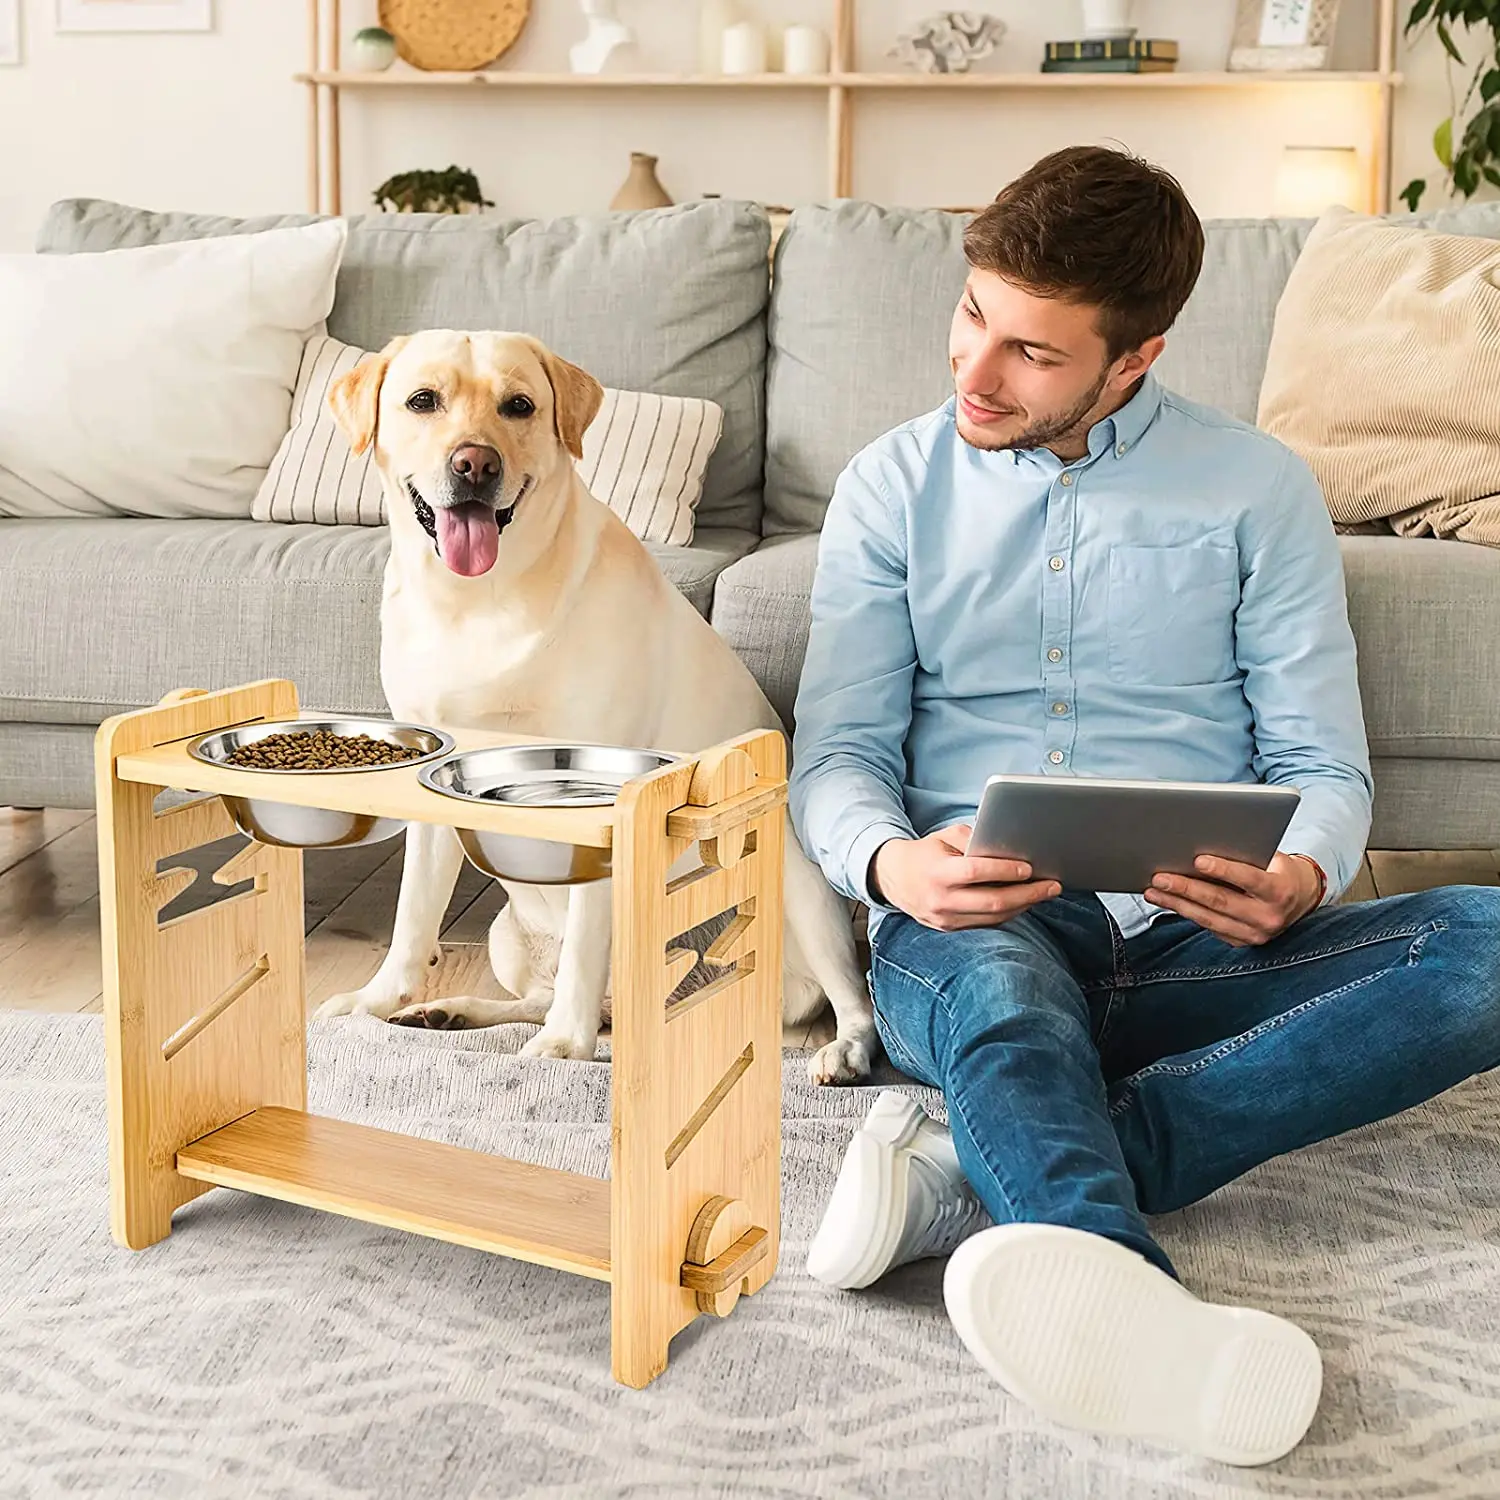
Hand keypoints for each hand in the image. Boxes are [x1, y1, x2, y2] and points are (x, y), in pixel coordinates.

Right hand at [872, 824, 1060, 931]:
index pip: (975, 873)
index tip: (1029, 868)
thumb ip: (973, 839)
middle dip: (1027, 894)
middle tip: (1052, 885)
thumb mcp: (944, 837)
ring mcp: (945, 919)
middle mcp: (941, 899)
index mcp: (937, 872)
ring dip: (1023, 906)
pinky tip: (1024, 902)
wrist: (894, 879)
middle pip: (991, 902)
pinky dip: (1008, 913)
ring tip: (1044, 893)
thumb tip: (1007, 845)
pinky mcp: (950, 929)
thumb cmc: (925, 853)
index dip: (1004, 871)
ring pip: (993, 917)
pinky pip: (986, 924)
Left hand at [1144, 852, 1322, 946]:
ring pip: (1208, 918)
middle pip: (1220, 901)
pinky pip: (1208, 926)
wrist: (1300, 900)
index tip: (1197, 860)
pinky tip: (1169, 901)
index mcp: (1280, 891)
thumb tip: (1203, 844)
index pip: (1248, 879)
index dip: (1222, 869)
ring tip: (1154, 891)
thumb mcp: (1273, 859)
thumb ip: (1246, 856)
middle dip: (1186, 888)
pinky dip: (1186, 912)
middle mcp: (1268, 916)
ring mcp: (1254, 934)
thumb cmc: (1280, 871)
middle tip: (1160, 877)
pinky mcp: (1240, 941)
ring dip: (1177, 904)